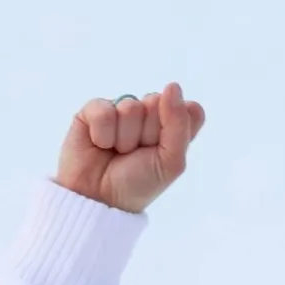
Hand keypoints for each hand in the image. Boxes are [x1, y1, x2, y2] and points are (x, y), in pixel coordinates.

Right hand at [55, 82, 205, 213]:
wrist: (100, 198)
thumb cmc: (139, 183)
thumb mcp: (171, 161)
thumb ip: (179, 123)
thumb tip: (172, 85)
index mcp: (174, 127)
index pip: (190, 109)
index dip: (177, 128)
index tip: (165, 150)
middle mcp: (150, 116)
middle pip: (158, 103)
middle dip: (149, 134)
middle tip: (137, 154)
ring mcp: (122, 111)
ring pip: (131, 107)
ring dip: (125, 138)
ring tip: (118, 152)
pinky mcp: (94, 111)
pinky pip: (104, 109)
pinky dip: (103, 134)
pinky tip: (100, 145)